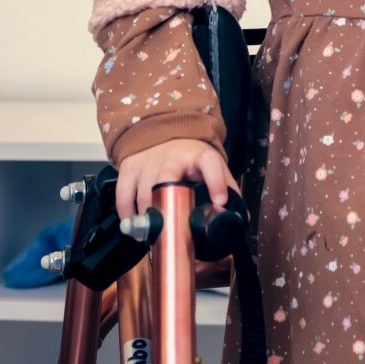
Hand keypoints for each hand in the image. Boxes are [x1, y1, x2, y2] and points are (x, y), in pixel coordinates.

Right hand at [115, 138, 240, 219]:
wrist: (163, 130)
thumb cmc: (190, 155)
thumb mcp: (212, 165)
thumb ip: (226, 188)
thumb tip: (241, 219)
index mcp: (199, 155)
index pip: (210, 163)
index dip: (216, 182)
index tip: (220, 201)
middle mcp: (173, 156)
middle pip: (167, 176)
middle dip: (167, 202)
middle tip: (171, 226)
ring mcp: (149, 160)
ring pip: (144, 190)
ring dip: (148, 216)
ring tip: (154, 233)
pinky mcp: (130, 167)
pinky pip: (123, 194)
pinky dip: (127, 214)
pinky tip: (135, 227)